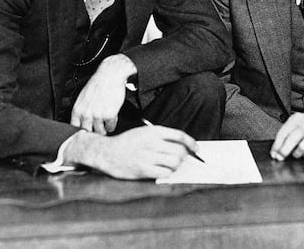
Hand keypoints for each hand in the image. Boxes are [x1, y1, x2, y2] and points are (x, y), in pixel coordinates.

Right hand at [63, 126, 196, 178]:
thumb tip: (183, 146)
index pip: (180, 136)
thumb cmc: (127, 142)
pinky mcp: (143, 170)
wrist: (107, 152)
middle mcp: (152, 143)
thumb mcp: (144, 132)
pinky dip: (168, 173)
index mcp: (153, 131)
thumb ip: (162, 136)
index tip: (196, 148)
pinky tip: (163, 171)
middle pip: (180, 151)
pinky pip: (165, 173)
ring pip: (174, 163)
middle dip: (184, 156)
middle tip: (181, 159)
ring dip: (176, 166)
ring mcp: (148, 157)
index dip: (191, 143)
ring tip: (171, 165)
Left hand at [71, 54, 136, 133]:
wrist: (111, 74)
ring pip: (101, 131)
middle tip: (99, 128)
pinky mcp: (109, 115)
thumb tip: (82, 123)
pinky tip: (112, 116)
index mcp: (77, 110)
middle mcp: (86, 114)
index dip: (82, 132)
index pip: (75, 129)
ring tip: (106, 121)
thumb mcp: (83, 97)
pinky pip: (111, 126)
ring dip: (104, 128)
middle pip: (88, 133)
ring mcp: (97, 115)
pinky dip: (112, 123)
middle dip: (94, 131)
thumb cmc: (98, 83)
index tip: (87, 131)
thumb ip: (81, 111)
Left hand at [270, 112, 303, 160]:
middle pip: (292, 139)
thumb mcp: (297, 125)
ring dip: (297, 153)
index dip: (277, 145)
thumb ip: (287, 135)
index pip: (284, 132)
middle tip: (280, 158)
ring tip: (297, 153)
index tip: (274, 154)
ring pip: (302, 148)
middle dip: (284, 151)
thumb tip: (276, 151)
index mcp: (297, 119)